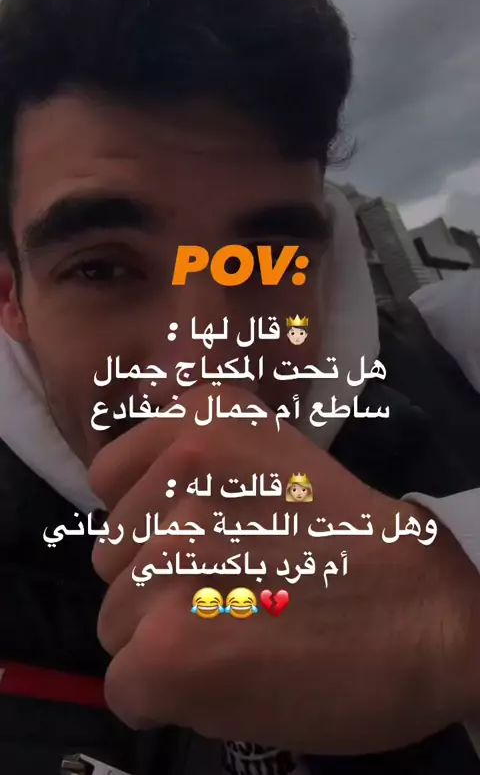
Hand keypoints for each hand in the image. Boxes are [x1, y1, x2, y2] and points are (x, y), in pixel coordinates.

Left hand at [91, 384, 479, 754]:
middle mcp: (180, 473)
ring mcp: (170, 555)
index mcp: (207, 417)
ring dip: (165, 639)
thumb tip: (137, 520)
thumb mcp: (277, 459)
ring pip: (115, 621)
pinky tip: (227, 680)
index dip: (149, 522)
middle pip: (112, 555)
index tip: (201, 542)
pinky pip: (124, 684)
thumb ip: (198, 470)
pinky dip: (165, 696)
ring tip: (242, 636)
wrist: (433, 619)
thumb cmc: (359, 547)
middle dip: (158, 583)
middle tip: (236, 594)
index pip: (110, 479)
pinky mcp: (167, 643)